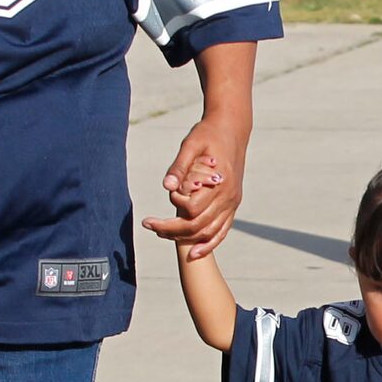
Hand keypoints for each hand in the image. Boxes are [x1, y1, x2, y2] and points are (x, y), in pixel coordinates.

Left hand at [142, 115, 248, 259]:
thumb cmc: (208, 134)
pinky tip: (195, 252)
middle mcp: (228, 197)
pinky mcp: (233, 204)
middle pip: (198, 226)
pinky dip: (209, 244)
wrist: (232, 129)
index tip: (166, 197)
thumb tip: (166, 186)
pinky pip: (222, 231)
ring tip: (162, 235)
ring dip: (186, 239)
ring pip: (209, 232)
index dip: (174, 207)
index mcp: (219, 182)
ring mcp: (232, 203)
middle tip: (149, 225)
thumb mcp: (191, 144)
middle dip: (171, 230)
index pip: (192, 208)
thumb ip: (179, 166)